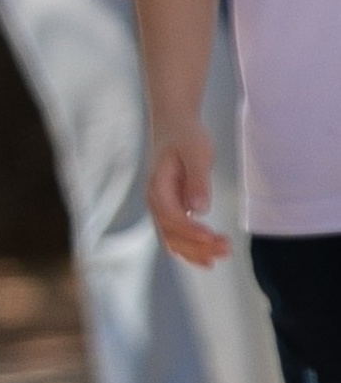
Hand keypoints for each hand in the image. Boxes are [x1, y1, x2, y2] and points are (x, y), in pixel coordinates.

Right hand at [148, 123, 231, 267]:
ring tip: (224, 252)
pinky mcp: (171, 210)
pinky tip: (208, 257)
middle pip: (169, 234)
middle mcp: (155, 201)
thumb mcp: (196, 152)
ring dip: (196, 251)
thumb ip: (196, 180)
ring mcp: (161, 207)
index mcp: (157, 186)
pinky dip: (190, 250)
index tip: (212, 235)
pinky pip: (175, 237)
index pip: (169, 215)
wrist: (173, 125)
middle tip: (227, 247)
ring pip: (172, 240)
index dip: (189, 230)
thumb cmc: (185, 136)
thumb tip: (197, 208)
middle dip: (197, 246)